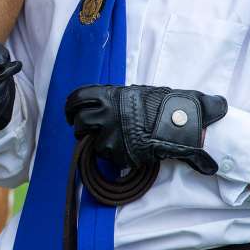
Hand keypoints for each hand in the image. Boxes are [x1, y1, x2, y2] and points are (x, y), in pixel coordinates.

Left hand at [64, 84, 227, 174]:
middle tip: (90, 131)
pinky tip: (126, 148)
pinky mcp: (118, 153)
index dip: (71, 108)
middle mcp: (104, 114)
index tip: (71, 114)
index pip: (76, 100)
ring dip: (99, 143)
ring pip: (92, 143)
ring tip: (114, 140)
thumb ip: (111, 99)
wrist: (178, 123)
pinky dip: (115, 154)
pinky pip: (108, 156)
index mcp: (107, 96)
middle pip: (79, 123)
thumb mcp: (132, 93)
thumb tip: (96, 106)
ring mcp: (110, 134)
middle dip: (82, 128)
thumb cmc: (159, 104)